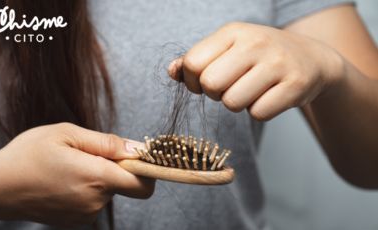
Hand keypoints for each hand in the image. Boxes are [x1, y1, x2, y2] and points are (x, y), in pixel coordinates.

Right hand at [0, 123, 153, 226]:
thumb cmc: (28, 155)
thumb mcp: (67, 134)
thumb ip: (106, 142)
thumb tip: (137, 148)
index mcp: (97, 177)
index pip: (143, 184)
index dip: (146, 169)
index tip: (135, 157)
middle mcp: (95, 202)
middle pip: (124, 184)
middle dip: (114, 168)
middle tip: (85, 155)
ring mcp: (85, 215)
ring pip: (107, 192)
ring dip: (96, 178)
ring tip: (68, 168)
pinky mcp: (75, 222)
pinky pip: (93, 202)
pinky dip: (86, 190)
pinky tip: (63, 181)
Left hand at [168, 22, 343, 119]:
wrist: (311, 58)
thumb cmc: (260, 56)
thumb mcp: (228, 48)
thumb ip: (196, 59)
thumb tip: (172, 71)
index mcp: (233, 32)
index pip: (193, 63)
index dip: (193, 81)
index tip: (205, 82)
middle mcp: (255, 43)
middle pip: (210, 85)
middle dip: (215, 94)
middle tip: (230, 87)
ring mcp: (278, 63)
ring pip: (232, 103)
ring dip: (237, 104)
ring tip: (251, 90)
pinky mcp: (295, 85)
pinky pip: (258, 113)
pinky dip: (259, 111)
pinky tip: (269, 96)